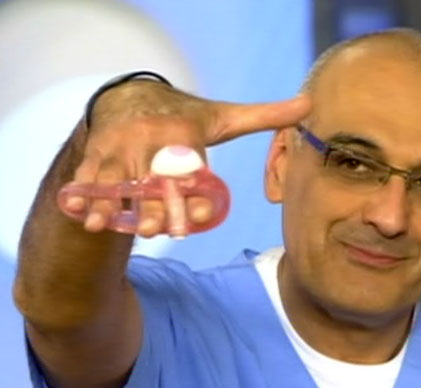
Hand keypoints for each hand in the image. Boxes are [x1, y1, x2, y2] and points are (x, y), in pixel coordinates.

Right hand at [62, 80, 309, 237]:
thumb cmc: (188, 118)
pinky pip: (89, 177)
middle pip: (151, 177)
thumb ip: (266, 116)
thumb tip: (309, 104)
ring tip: (102, 224)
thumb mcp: (226, 116)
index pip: (190, 164)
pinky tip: (83, 217)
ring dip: (109, 202)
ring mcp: (120, 147)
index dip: (192, 189)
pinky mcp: (97, 154)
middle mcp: (150, 139)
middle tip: (153, 230)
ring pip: (116, 179)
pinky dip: (85, 196)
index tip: (197, 213)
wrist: (133, 97)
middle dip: (151, 204)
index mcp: (184, 133)